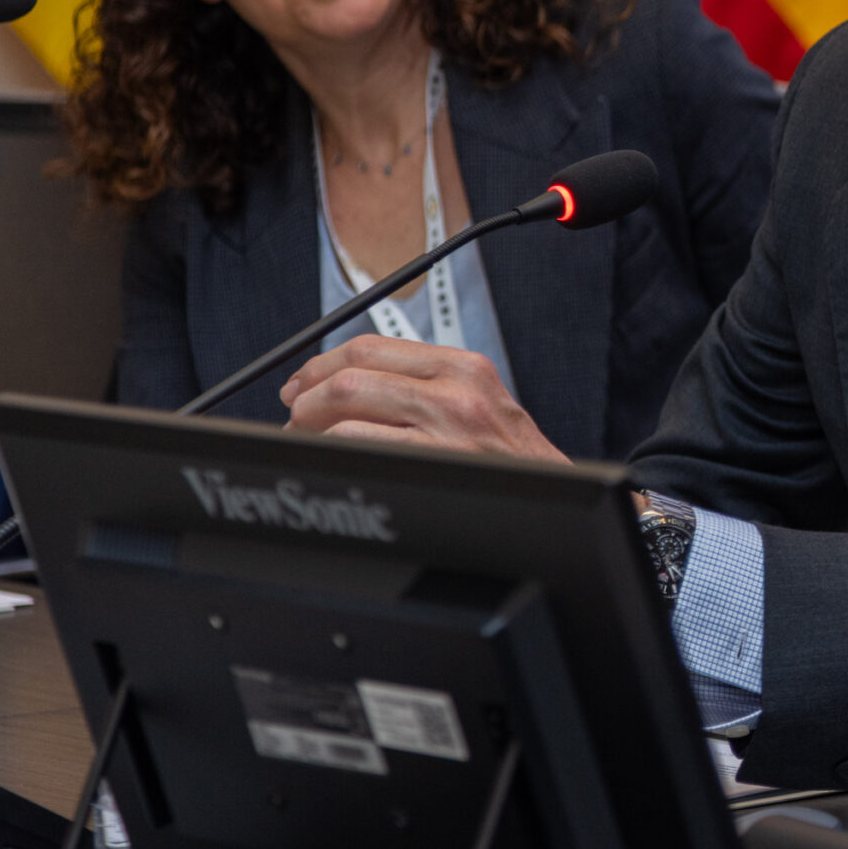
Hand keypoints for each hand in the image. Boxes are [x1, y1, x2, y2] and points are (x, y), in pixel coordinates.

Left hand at [280, 336, 567, 461]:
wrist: (554, 502)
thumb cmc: (515, 466)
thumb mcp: (484, 407)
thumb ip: (429, 388)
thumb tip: (353, 388)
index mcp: (466, 366)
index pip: (374, 346)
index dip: (324, 363)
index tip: (304, 382)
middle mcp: (457, 387)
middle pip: (354, 369)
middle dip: (307, 392)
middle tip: (293, 412)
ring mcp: (447, 423)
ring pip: (347, 400)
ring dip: (308, 422)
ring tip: (303, 439)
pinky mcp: (437, 458)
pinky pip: (358, 441)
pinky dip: (328, 450)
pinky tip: (327, 461)